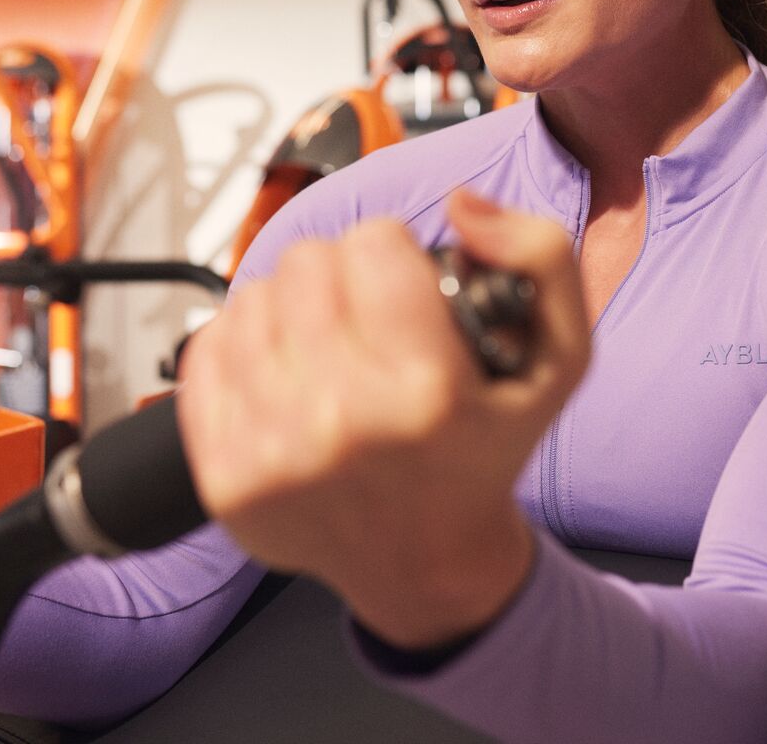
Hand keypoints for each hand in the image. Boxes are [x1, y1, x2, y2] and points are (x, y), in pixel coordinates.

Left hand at [177, 191, 588, 648]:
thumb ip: (540, 254)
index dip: (394, 252)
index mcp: (428, 392)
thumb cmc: (485, 451)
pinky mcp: (224, 473)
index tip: (406, 288)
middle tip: (366, 319)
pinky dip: (244, 348)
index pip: (373, 242)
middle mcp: (343, 423)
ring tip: (326, 346)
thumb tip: (462, 203)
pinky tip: (284, 373)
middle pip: (306, 261)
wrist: (426, 563)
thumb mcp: (559, 356)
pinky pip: (207, 349)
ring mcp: (273, 453)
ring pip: (251, 297)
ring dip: (289, 308)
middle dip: (340, 275)